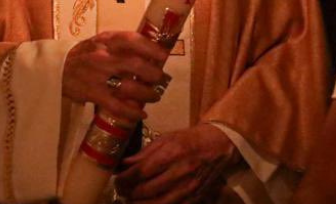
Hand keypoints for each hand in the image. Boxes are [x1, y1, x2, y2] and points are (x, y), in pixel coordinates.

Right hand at [62, 31, 168, 123]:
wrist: (58, 68)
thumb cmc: (85, 53)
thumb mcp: (101, 41)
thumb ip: (122, 44)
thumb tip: (151, 50)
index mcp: (106, 40)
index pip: (132, 40)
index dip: (151, 48)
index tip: (164, 56)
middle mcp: (103, 57)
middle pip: (135, 65)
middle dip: (153, 74)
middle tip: (160, 79)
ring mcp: (98, 77)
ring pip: (129, 87)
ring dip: (147, 94)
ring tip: (155, 96)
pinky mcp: (94, 94)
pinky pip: (117, 106)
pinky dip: (132, 112)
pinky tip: (141, 115)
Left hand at [114, 123, 239, 203]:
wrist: (218, 145)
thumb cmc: (189, 139)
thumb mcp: (166, 139)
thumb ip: (144, 153)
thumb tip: (124, 163)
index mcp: (171, 153)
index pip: (141, 172)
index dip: (125, 179)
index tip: (117, 180)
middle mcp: (180, 172)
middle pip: (147, 190)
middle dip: (129, 192)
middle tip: (121, 190)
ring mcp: (189, 187)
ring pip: (159, 203)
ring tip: (131, 200)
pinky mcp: (195, 197)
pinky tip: (149, 203)